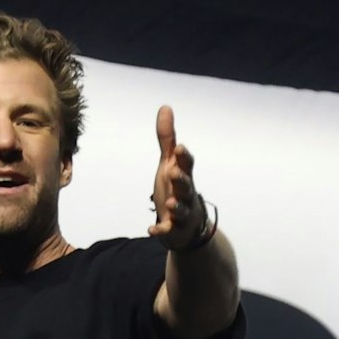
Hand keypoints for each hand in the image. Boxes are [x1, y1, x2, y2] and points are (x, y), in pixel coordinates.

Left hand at [147, 105, 205, 248]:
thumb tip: (165, 107)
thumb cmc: (177, 188)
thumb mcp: (169, 163)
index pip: (187, 164)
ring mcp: (182, 213)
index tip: (179, 148)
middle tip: (173, 172)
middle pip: (186, 186)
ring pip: (182, 209)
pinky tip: (152, 229)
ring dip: (176, 205)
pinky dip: (162, 230)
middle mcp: (186, 194)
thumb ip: (167, 138)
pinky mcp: (173, 230)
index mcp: (184, 176)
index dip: (184, 157)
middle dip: (181, 180)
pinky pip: (168, 231)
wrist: (187, 226)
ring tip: (169, 202)